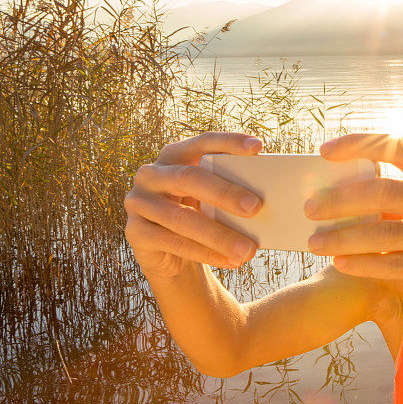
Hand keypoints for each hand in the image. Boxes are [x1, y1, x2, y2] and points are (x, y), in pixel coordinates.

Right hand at [124, 132, 263, 279]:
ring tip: (248, 249)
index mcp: (175, 155)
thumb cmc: (201, 215)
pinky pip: (173, 243)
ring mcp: (139, 202)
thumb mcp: (213, 199)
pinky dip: (206, 253)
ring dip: (219, 235)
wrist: (170, 252)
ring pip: (181, 218)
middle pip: (189, 178)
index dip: (228, 142)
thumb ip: (230, 190)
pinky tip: (230, 261)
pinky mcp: (135, 231)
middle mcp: (152, 174)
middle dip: (224, 193)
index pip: (203, 142)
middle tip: (255, 207)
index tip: (258, 146)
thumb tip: (267, 199)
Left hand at [304, 133, 402, 321]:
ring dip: (345, 238)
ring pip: (389, 233)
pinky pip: (402, 266)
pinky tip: (342, 264)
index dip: (359, 145)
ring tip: (315, 242)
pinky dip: (366, 265)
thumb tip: (358, 188)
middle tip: (310, 208)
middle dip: (340, 199)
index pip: (400, 146)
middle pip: (387, 192)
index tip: (324, 151)